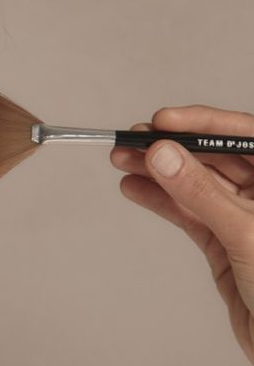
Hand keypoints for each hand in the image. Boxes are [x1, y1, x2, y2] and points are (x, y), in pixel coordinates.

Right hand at [110, 105, 253, 363]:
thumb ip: (201, 194)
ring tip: (123, 161)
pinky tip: (135, 189)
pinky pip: (188, 214)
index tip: (164, 120)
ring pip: (196, 186)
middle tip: (134, 140)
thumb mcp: (245, 234)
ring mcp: (244, 219)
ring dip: (158, 173)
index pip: (243, 135)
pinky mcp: (225, 244)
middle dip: (172, 148)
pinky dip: (160, 201)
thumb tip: (165, 157)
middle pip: (214, 157)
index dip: (203, 122)